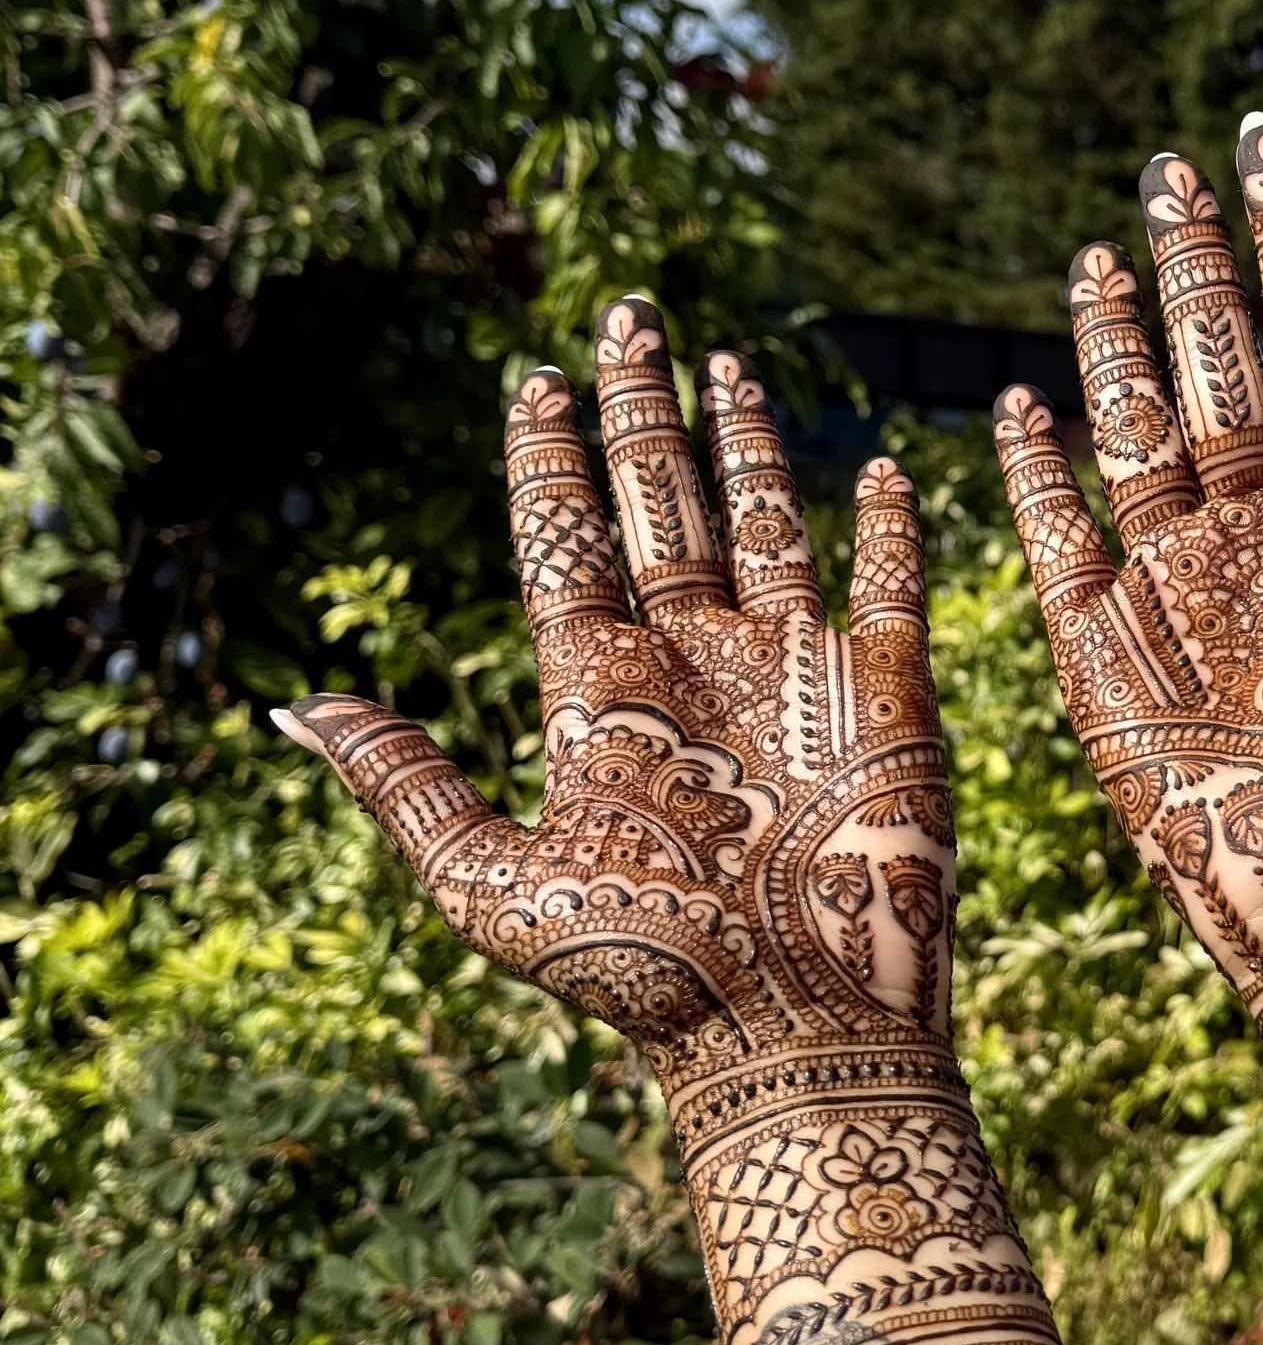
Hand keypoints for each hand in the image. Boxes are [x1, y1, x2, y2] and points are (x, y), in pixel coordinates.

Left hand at [279, 298, 953, 1080]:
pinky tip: (885, 469)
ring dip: (746, 443)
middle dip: (638, 405)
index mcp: (598, 688)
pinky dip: (890, 527)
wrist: (792, 1032)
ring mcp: (789, 672)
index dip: (547, 455)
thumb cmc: (645, 975)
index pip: (565, 536)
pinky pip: (890, 587)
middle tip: (624, 312)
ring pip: (764, 523)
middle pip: (657, 501)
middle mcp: (690, 661)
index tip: (530, 378)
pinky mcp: (886, 698)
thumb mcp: (492, 884)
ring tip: (722, 363)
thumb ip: (406, 783)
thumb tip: (291, 705)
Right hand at [991, 119, 1262, 1021]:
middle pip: (1221, 366)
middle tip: (1173, 169)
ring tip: (1103, 248)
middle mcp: (1262, 531)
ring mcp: (1178, 583)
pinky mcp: (1104, 648)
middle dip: (1197, 266)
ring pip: (1138, 429)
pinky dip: (1036, 470)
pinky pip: (1057, 538)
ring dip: (1120, 340)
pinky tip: (1025, 399)